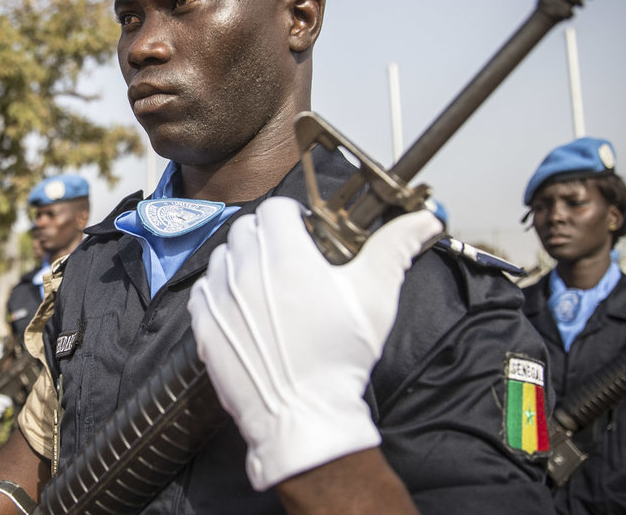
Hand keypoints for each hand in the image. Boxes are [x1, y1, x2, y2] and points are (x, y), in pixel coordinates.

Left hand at [188, 198, 441, 489]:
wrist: (302, 416)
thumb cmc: (339, 358)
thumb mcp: (375, 296)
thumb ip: (395, 249)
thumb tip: (423, 220)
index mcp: (285, 255)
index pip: (276, 208)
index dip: (293, 215)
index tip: (305, 231)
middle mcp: (245, 269)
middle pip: (246, 228)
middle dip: (267, 234)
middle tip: (288, 257)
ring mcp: (220, 298)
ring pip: (221, 256)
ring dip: (240, 259)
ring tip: (265, 282)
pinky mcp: (205, 326)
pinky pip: (202, 290)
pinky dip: (218, 290)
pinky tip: (241, 305)